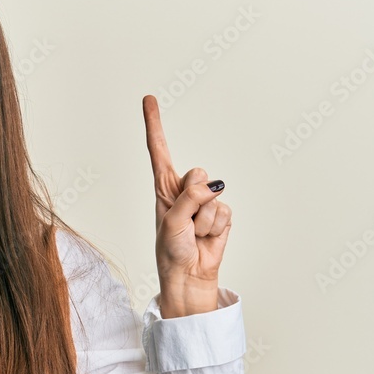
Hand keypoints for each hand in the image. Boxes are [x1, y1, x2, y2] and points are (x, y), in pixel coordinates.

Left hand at [143, 95, 231, 317]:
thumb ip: (189, 199)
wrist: (188, 275)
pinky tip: (206, 238)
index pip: (159, 151)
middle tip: (186, 222)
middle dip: (193, 197)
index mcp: (164, 189)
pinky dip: (215, 227)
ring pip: (213, 196)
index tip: (148, 98)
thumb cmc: (171, 250)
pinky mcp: (221, 215)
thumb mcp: (172, 222)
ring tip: (194, 234)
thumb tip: (212, 185)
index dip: (154, 124)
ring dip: (203, 220)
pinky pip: (224, 212)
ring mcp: (204, 201)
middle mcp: (184, 191)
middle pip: (196, 173)